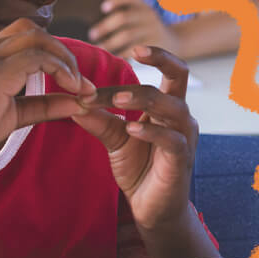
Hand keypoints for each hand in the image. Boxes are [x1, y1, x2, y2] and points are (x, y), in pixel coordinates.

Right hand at [0, 19, 95, 167]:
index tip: (76, 81)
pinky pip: (37, 58)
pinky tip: (71, 90)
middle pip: (35, 31)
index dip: (55, 53)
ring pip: (38, 39)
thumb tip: (77, 103)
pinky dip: (60, 70)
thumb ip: (44, 105)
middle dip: (64, 52)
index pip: (26, 37)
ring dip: (65, 59)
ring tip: (78, 86)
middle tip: (81, 82)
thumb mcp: (13, 114)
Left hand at [69, 46, 197, 229]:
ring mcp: (185, 137)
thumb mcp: (115, 139)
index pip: (171, 70)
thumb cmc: (139, 169)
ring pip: (173, 106)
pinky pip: (172, 139)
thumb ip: (99, 119)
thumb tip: (74, 99)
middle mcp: (181, 116)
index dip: (155, 55)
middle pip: (180, 76)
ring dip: (143, 98)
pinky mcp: (182, 159)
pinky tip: (131, 128)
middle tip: (133, 52)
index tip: (129, 48)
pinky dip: (151, 131)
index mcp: (168, 106)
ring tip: (116, 98)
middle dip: (160, 60)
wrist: (151, 209)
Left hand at [90, 0, 174, 55]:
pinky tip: (113, 58)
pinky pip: (134, 51)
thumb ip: (125, 16)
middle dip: (105, 26)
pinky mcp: (157, 46)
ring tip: (99, 49)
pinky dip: (121, 54)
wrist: (176, 43)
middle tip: (92, 34)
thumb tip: (95, 26)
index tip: (103, 8)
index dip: (116, 0)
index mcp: (143, 5)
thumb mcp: (142, 17)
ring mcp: (154, 31)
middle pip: (124, 17)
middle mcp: (149, 15)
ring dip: (110, 42)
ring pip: (127, 35)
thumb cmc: (148, 30)